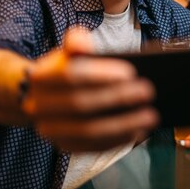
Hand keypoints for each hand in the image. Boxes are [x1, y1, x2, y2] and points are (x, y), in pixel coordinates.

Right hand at [22, 28, 158, 151]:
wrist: (47, 96)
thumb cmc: (68, 68)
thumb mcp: (70, 52)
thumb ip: (76, 41)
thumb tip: (83, 43)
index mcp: (41, 77)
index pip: (71, 75)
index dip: (101, 74)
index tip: (131, 72)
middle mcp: (39, 106)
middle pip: (81, 104)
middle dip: (117, 98)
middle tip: (148, 92)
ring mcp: (50, 130)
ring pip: (88, 131)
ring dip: (123, 124)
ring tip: (150, 115)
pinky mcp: (64, 146)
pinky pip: (92, 146)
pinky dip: (117, 139)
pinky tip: (139, 131)